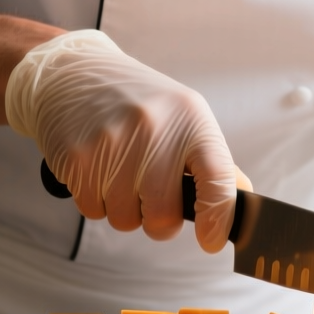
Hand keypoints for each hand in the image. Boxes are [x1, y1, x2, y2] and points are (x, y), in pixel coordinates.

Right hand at [5, 29, 236, 251]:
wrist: (71, 72)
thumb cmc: (135, 100)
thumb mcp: (183, 117)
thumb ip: (213, 162)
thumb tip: (242, 199)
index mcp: (190, 119)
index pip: (218, 180)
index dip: (218, 219)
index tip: (211, 240)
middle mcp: (153, 129)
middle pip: (163, 215)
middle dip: (157, 219)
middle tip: (148, 194)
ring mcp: (112, 143)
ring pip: (125, 219)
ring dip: (123, 209)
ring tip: (117, 171)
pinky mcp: (77, 157)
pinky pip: (93, 211)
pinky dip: (95, 200)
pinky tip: (95, 168)